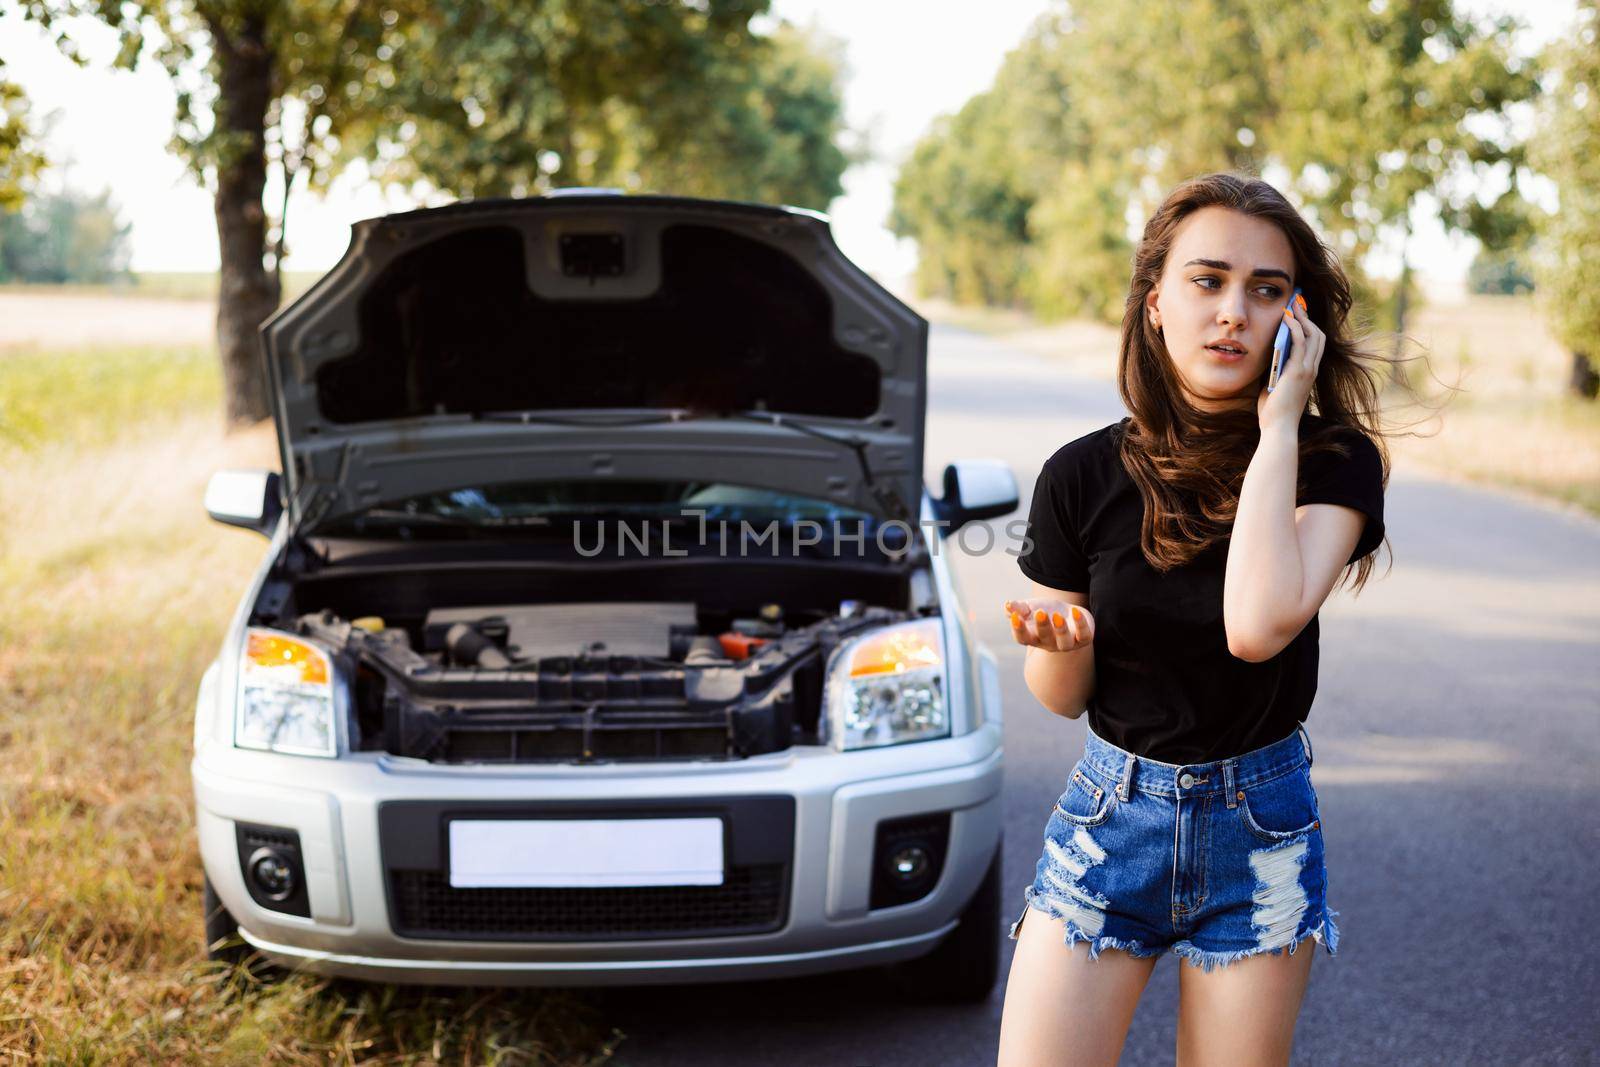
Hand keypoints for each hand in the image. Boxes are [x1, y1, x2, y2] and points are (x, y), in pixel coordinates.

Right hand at [1003, 598, 1094, 651]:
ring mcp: (1067, 643)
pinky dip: (1081, 625)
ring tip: (1057, 616)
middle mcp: (1049, 644)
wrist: (1068, 614)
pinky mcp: (1083, 638)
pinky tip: (1075, 611)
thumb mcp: (1030, 608)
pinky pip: (1084, 635)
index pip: (1022, 638)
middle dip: (1042, 626)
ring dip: (1060, 630)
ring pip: (1064, 643)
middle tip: (1040, 612)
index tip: (1016, 617)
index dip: (1018, 629)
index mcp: (1032, 637)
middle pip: (1044, 638)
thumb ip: (1018, 608)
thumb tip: (1008, 605)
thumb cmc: (1045, 612)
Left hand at [1257, 292, 1323, 432]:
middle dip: (1308, 316)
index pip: (1315, 344)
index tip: (1300, 313)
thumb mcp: (1274, 384)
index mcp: (1309, 373)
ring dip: (1302, 317)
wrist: (1278, 428)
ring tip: (1292, 304)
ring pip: (1312, 335)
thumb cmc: (1273, 411)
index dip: (1309, 326)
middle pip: (1317, 335)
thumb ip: (1275, 369)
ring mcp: (1308, 369)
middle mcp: (1313, 369)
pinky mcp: (1298, 370)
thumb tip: (1267, 354)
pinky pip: (1300, 342)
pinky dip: (1295, 327)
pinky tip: (1286, 318)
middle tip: (1297, 301)